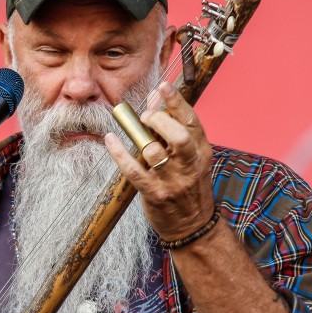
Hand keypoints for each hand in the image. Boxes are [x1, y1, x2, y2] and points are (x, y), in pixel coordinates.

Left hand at [104, 81, 214, 240]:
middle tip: (147, 115)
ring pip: (154, 153)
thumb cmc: (188, 186)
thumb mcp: (191, 158)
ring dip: (140, 137)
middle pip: (178, 136)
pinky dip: (119, 154)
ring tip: (133, 128)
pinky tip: (110, 140)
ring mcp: (172, 181)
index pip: (192, 122)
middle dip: (160, 120)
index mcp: (201, 151)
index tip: (163, 86)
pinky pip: (134, 171)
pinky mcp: (155, 194)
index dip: (176, 102)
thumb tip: (155, 98)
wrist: (193, 226)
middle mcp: (189, 165)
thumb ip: (174, 130)